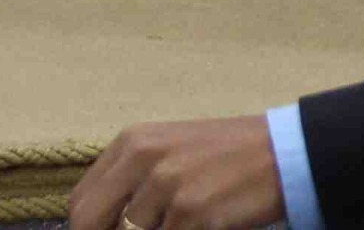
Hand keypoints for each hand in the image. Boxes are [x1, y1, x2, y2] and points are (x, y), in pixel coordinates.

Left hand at [69, 115, 285, 229]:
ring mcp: (167, 187)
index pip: (80, 204)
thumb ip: (130, 184)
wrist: (283, 152)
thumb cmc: (225, 157)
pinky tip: (204, 225)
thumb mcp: (169, 153)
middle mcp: (144, 159)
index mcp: (132, 142)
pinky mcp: (192, 213)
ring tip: (185, 222)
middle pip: (90, 224)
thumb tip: (96, 224)